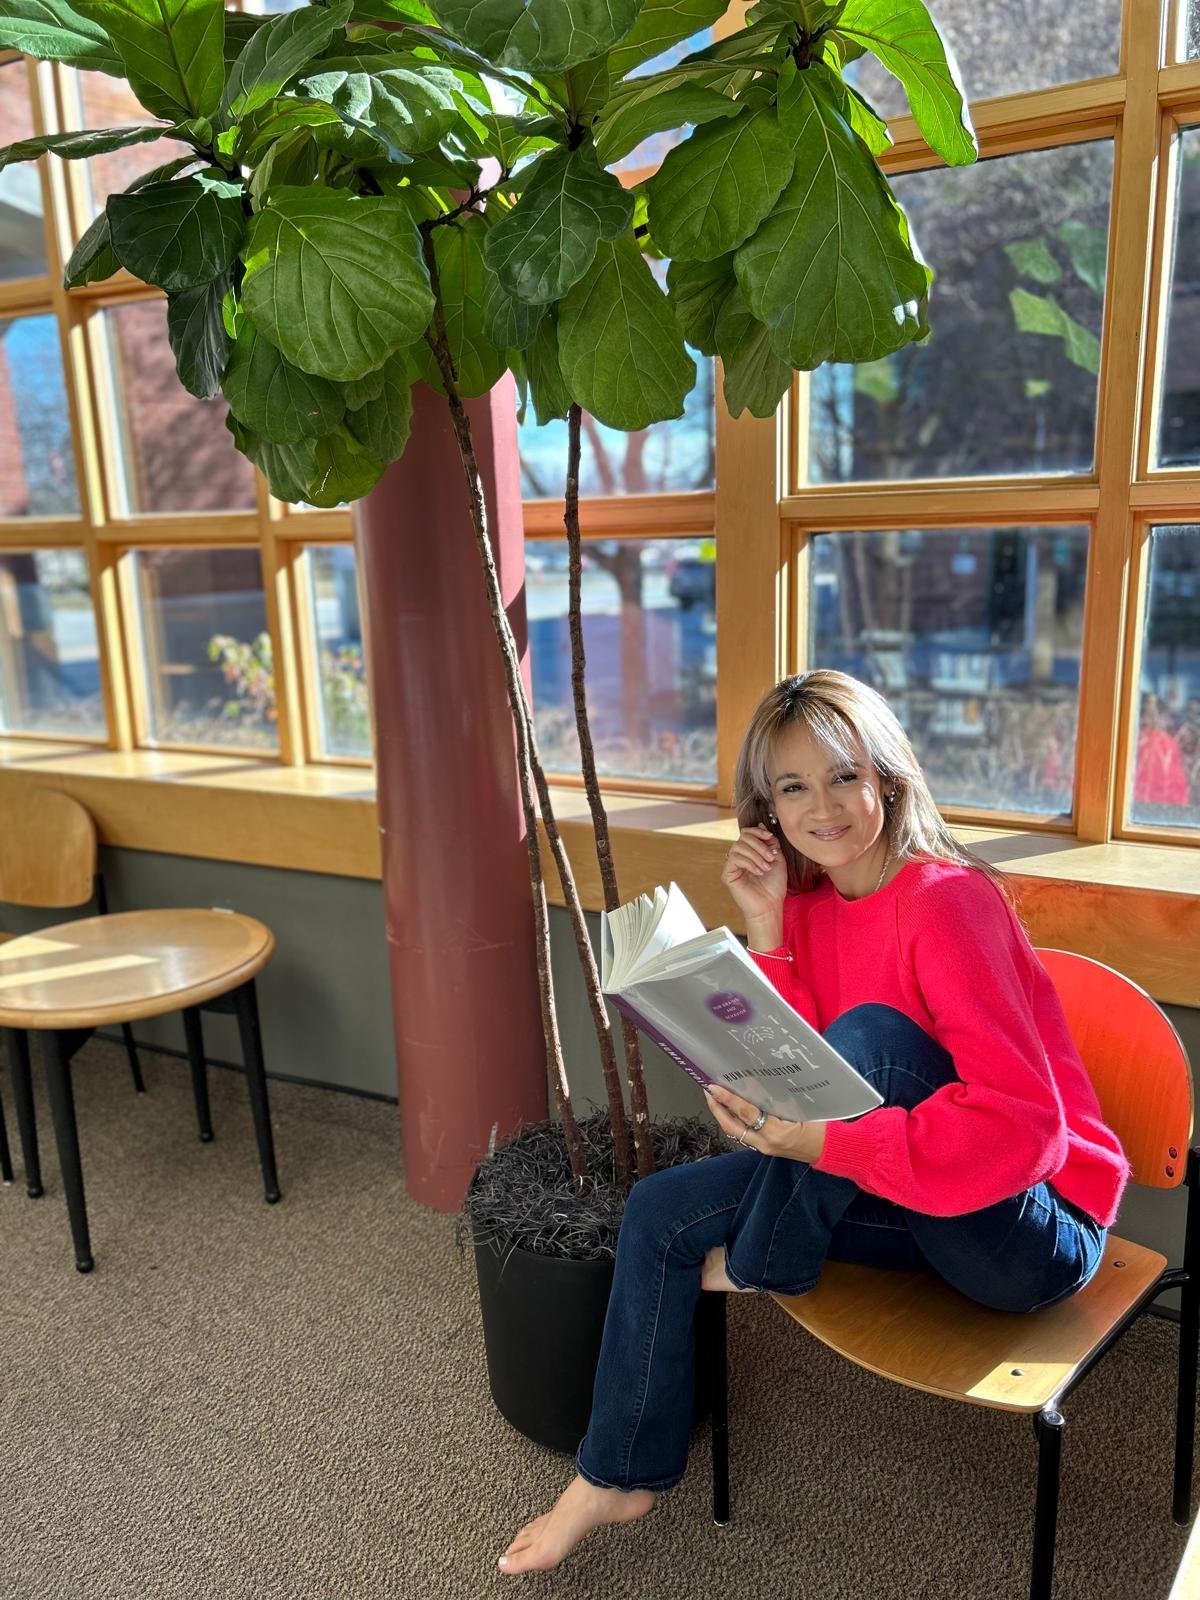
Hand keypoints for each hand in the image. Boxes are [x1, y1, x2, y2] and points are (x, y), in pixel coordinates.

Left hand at [703, 1083, 826, 1163]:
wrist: (831, 1150)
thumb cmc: (821, 1127)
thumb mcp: (800, 1108)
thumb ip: (775, 1098)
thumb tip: (752, 1084)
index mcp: (775, 1132)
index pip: (745, 1112)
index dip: (728, 1098)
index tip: (714, 1087)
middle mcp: (766, 1143)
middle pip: (731, 1126)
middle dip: (717, 1108)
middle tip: (708, 1092)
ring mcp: (764, 1148)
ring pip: (735, 1131)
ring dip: (724, 1115)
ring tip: (717, 1098)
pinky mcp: (766, 1149)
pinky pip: (744, 1134)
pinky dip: (736, 1121)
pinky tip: (733, 1110)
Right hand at [720, 824, 786, 928]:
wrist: (770, 905)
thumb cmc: (775, 885)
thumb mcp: (777, 858)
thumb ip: (770, 842)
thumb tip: (760, 824)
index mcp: (750, 852)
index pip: (747, 833)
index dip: (757, 831)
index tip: (770, 837)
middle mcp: (740, 857)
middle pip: (743, 837)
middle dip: (759, 845)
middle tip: (770, 857)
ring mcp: (733, 866)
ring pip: (738, 846)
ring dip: (755, 855)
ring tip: (765, 867)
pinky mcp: (728, 874)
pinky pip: (734, 859)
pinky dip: (749, 863)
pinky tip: (758, 872)